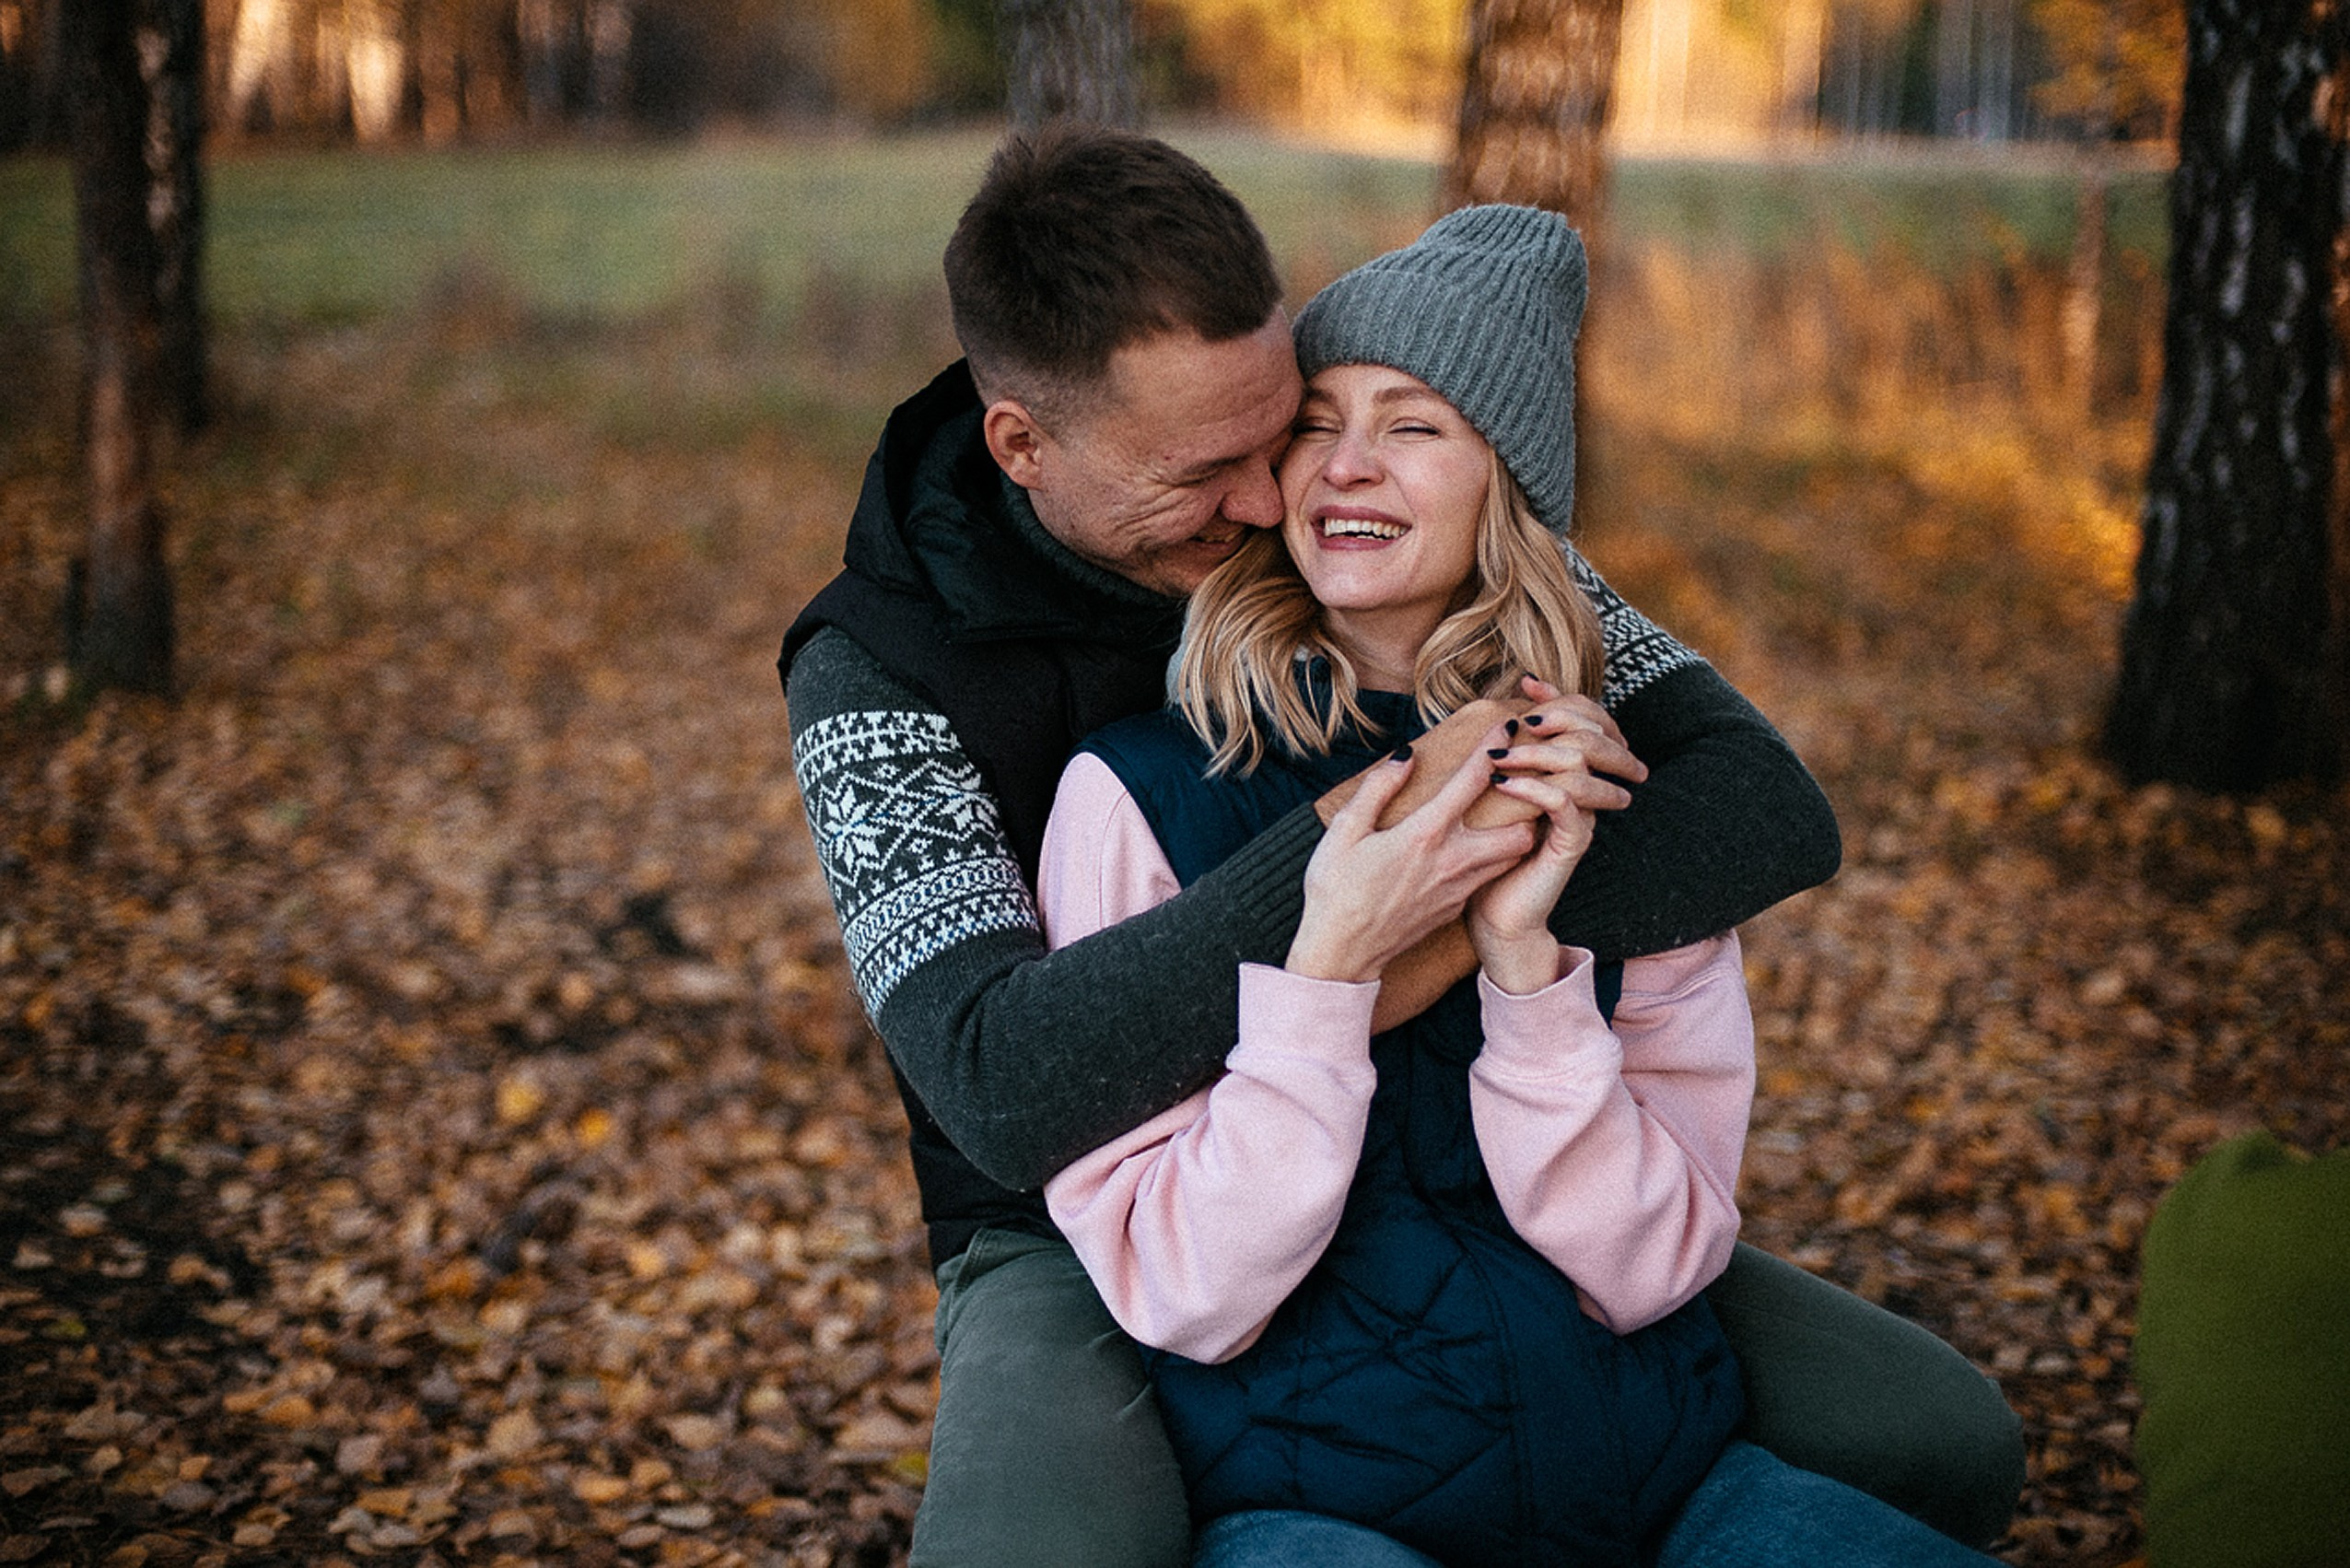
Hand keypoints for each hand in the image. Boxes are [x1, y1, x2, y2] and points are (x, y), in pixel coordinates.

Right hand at [1288, 741, 1536, 984]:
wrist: (1341, 955)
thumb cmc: (1335, 891)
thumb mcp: (1344, 832)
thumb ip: (1378, 789)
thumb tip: (1406, 756)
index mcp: (1425, 835)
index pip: (1474, 780)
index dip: (1494, 748)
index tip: (1507, 726)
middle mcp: (1453, 862)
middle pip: (1520, 828)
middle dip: (1525, 803)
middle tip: (1519, 780)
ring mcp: (1458, 889)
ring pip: (1512, 857)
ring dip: (1516, 832)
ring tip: (1506, 812)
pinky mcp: (1455, 909)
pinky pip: (1488, 877)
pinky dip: (1494, 858)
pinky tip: (1474, 849)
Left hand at [1465, 679, 1645, 993]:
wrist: (1494, 917)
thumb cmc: (1482, 856)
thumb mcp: (1481, 797)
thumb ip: (1493, 756)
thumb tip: (1485, 715)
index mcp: (1565, 772)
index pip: (1584, 718)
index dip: (1560, 697)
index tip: (1526, 685)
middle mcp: (1580, 790)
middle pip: (1591, 732)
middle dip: (1556, 717)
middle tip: (1519, 721)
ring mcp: (1578, 816)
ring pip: (1579, 763)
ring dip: (1537, 752)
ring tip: (1499, 757)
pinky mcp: (1569, 844)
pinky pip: (1564, 803)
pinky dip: (1534, 788)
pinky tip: (1503, 785)